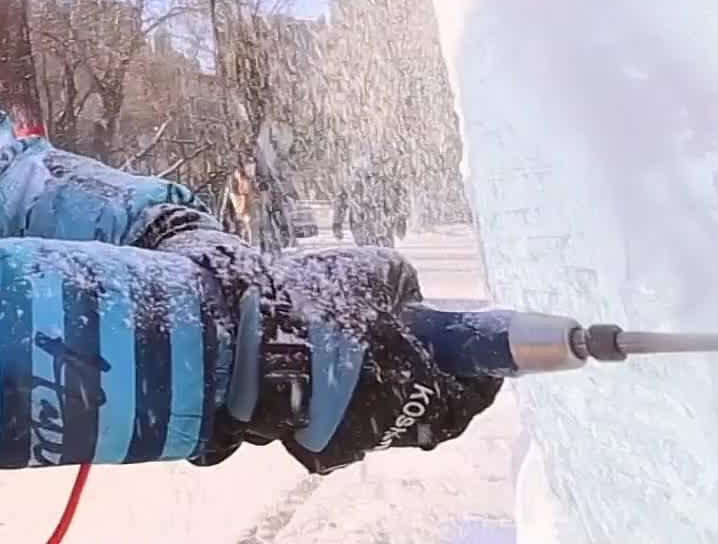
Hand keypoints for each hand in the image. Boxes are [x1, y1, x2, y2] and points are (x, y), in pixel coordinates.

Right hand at [137, 207, 500, 472]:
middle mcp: (391, 424)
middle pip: (433, 414)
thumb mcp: (375, 272)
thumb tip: (408, 298)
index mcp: (420, 386)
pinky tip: (333, 368)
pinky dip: (352, 399)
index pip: (474, 389)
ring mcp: (349, 440)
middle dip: (437, 382)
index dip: (482, 367)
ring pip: (388, 419)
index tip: (482, 350)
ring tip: (371, 351)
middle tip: (429, 351)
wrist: (235, 339)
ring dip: (392, 389)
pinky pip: (347, 422)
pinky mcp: (311, 444)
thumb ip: (404, 287)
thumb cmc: (313, 304)